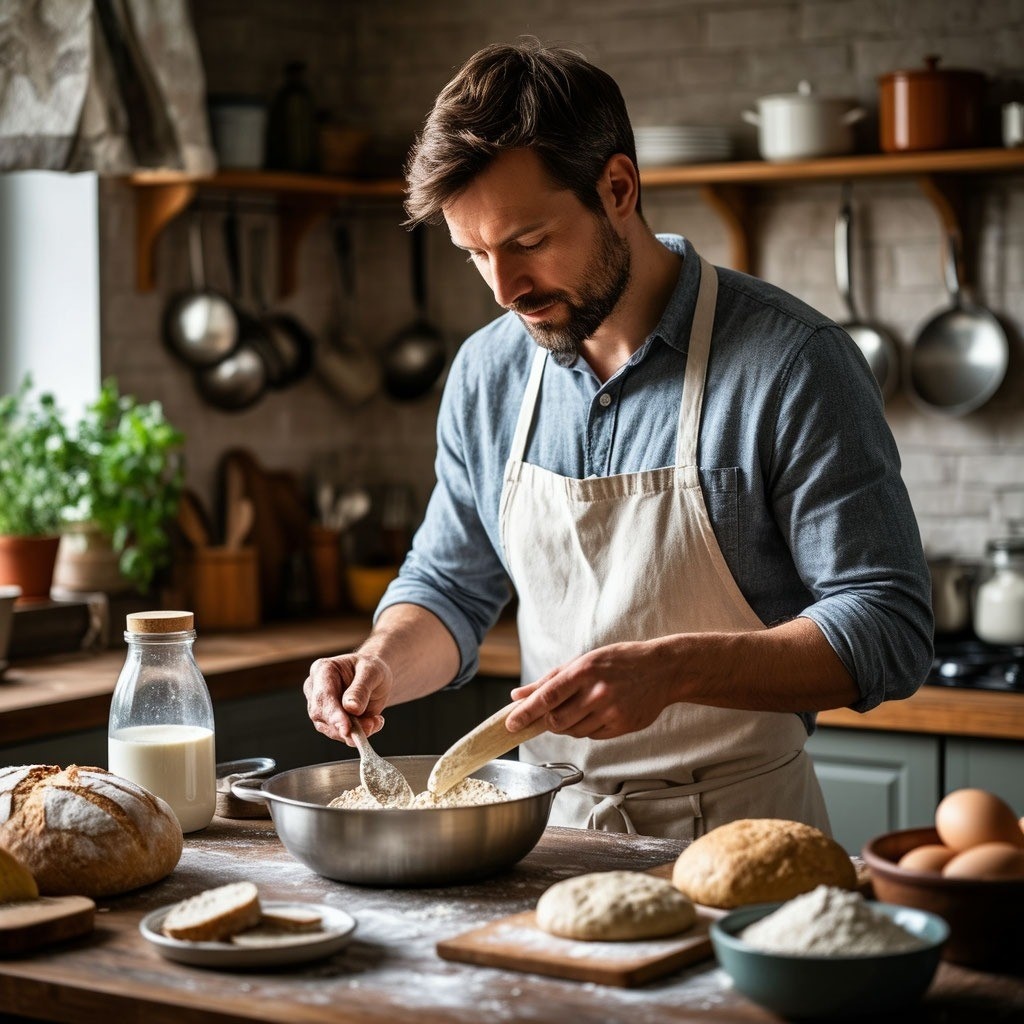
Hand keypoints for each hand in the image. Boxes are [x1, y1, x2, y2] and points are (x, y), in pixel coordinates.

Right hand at [303, 651, 392, 743]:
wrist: (376, 678)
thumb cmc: (372, 669)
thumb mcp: (372, 672)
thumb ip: (361, 689)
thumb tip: (351, 708)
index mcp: (322, 670)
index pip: (322, 695)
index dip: (333, 714)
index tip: (346, 728)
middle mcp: (315, 689)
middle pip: (321, 715)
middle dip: (345, 725)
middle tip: (369, 727)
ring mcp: (320, 707)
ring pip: (330, 728)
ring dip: (354, 731)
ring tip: (375, 721)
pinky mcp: (329, 722)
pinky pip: (340, 734)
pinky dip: (358, 734)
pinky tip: (373, 723)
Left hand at [506, 640, 673, 738]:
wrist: (663, 670)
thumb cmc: (620, 661)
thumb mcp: (584, 661)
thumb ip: (549, 679)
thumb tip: (517, 694)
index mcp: (585, 670)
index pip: (547, 696)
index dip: (526, 712)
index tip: (511, 724)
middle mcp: (598, 692)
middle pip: (557, 721)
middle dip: (547, 722)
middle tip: (547, 716)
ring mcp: (611, 711)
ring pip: (573, 731)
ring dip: (567, 725)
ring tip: (579, 708)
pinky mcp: (622, 726)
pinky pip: (592, 735)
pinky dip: (586, 728)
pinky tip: (597, 713)